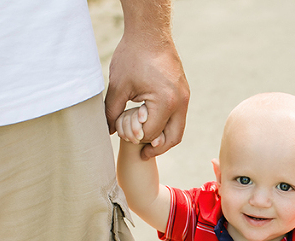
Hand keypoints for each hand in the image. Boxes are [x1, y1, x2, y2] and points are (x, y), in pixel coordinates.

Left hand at [105, 36, 189, 158]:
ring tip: (148, 143)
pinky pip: (178, 117)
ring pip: (178, 129)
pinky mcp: (184, 92)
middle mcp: (180, 102)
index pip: (151, 133)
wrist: (150, 32)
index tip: (124, 135)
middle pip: (173, 138)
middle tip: (143, 154)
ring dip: (164, 138)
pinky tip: (152, 124)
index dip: (136, 138)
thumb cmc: (133, 56)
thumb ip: (112, 112)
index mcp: (165, 102)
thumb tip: (109, 131)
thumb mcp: (119, 86)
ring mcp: (185, 97)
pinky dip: (167, 125)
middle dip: (157, 149)